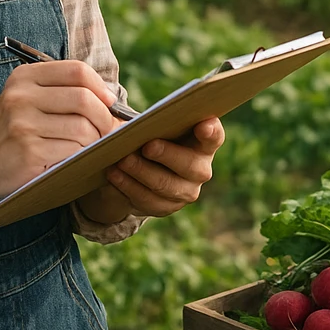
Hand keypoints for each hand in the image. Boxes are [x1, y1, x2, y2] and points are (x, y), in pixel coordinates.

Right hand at [0, 60, 118, 200]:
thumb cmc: (12, 131)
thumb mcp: (28, 100)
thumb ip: (63, 92)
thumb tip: (112, 101)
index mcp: (25, 77)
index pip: (76, 70)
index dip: (100, 86)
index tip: (109, 102)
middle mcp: (21, 96)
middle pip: (83, 98)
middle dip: (105, 116)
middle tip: (109, 129)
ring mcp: (23, 124)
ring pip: (82, 127)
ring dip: (95, 139)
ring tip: (91, 145)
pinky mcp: (29, 151)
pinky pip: (73, 150)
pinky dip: (82, 154)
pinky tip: (73, 156)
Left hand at [83, 117, 225, 220]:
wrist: (144, 164)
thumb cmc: (155, 134)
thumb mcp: (159, 125)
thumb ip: (157, 122)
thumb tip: (129, 125)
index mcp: (204, 143)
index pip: (214, 136)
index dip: (211, 131)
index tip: (203, 124)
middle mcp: (201, 169)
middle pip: (189, 165)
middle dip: (166, 155)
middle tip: (147, 146)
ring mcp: (186, 191)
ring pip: (165, 185)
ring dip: (141, 171)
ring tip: (122, 160)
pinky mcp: (167, 206)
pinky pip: (148, 200)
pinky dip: (128, 186)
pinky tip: (114, 174)